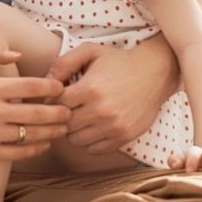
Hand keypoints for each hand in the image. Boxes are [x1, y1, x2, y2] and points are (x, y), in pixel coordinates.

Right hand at [0, 44, 69, 164]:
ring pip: (31, 134)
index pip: (31, 86)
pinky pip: (18, 153)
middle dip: (59, 112)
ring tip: (61, 128)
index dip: (51, 87)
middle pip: (37, 112)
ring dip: (52, 132)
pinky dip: (35, 148)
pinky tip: (43, 143)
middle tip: (69, 111)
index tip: (61, 88)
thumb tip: (18, 55)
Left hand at [47, 38, 177, 154]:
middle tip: (66, 109)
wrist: (155, 73)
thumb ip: (64, 63)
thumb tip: (45, 83)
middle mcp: (101, 110)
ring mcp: (114, 126)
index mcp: (90, 89)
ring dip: (73, 130)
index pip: (55, 104)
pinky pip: (94, 149)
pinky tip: (92, 127)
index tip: (56, 97)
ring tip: (79, 117)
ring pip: (76, 140)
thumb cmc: (118, 61)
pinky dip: (89, 141)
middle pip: (64, 124)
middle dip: (61, 117)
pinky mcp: (124, 136)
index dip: (51, 100)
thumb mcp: (90, 51)